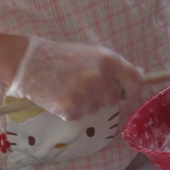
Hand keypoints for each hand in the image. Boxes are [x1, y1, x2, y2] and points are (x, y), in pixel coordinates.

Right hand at [7, 36, 142, 120]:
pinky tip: (61, 96)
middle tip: (85, 88)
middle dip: (103, 97)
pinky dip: (71, 109)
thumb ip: (114, 67)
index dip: (130, 90)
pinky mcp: (71, 110)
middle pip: (114, 100)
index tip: (123, 93)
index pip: (135, 82)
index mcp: (109, 61)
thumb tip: (139, 76)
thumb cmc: (62, 57)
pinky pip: (79, 115)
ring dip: (86, 103)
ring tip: (69, 89)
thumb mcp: (92, 54)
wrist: (31, 64)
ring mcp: (85, 96)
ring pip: (95, 109)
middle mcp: (100, 78)